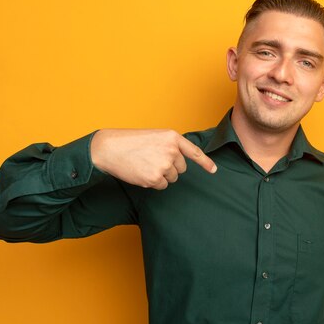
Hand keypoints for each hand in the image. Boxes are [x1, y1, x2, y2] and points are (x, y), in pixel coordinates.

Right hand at [90, 129, 216, 188]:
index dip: (205, 162)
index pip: (194, 152)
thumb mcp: (155, 137)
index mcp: (172, 137)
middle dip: (170, 168)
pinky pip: (162, 186)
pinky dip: (153, 182)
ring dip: (161, 175)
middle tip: (151, 160)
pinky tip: (141, 172)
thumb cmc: (130, 142)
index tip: (214, 170)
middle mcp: (171, 150)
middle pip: (181, 169)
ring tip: (144, 164)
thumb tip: (179, 164)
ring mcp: (164, 165)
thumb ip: (170, 146)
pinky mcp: (155, 178)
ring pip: (172, 178)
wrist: (109, 148)